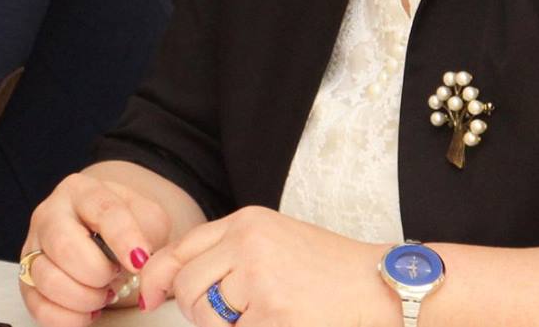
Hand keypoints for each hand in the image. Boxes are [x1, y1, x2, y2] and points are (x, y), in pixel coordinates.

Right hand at [19, 170, 172, 324]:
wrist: (107, 239)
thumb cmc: (126, 228)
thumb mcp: (147, 218)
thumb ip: (149, 231)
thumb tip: (139, 260)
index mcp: (81, 191)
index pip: (102, 210)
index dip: (124, 238)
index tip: (139, 261)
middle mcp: (50, 215)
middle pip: (64, 245)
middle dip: (98, 272)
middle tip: (115, 278)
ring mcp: (33, 247)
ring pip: (47, 279)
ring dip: (84, 297)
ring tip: (102, 295)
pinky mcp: (26, 280)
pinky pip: (38, 306)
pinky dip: (68, 317)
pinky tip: (87, 311)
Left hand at [136, 206, 386, 325]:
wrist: (386, 286)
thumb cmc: (332, 270)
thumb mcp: (276, 240)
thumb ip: (228, 253)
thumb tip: (171, 283)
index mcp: (247, 222)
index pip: (181, 249)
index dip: (158, 278)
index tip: (152, 296)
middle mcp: (248, 244)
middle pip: (188, 287)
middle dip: (198, 312)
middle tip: (230, 319)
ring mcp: (261, 280)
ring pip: (208, 317)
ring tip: (263, 319)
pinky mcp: (276, 316)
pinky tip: (281, 325)